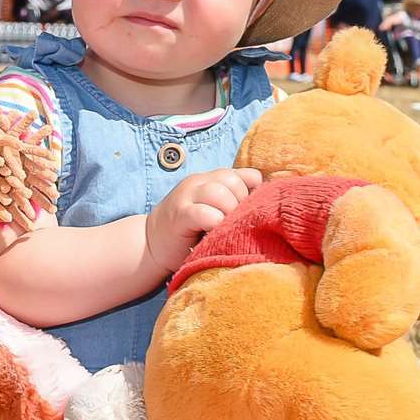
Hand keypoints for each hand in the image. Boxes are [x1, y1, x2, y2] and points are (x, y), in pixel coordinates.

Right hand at [144, 167, 262, 273]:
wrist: (151, 244)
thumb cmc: (191, 231)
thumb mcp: (214, 209)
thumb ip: (234, 203)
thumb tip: (268, 208)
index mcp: (211, 179)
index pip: (246, 175)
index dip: (253, 194)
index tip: (247, 213)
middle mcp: (198, 182)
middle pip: (233, 181)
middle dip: (241, 203)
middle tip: (234, 223)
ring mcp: (186, 197)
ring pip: (219, 193)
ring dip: (228, 213)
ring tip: (223, 229)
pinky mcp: (179, 216)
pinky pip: (203, 213)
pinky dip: (214, 223)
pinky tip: (212, 233)